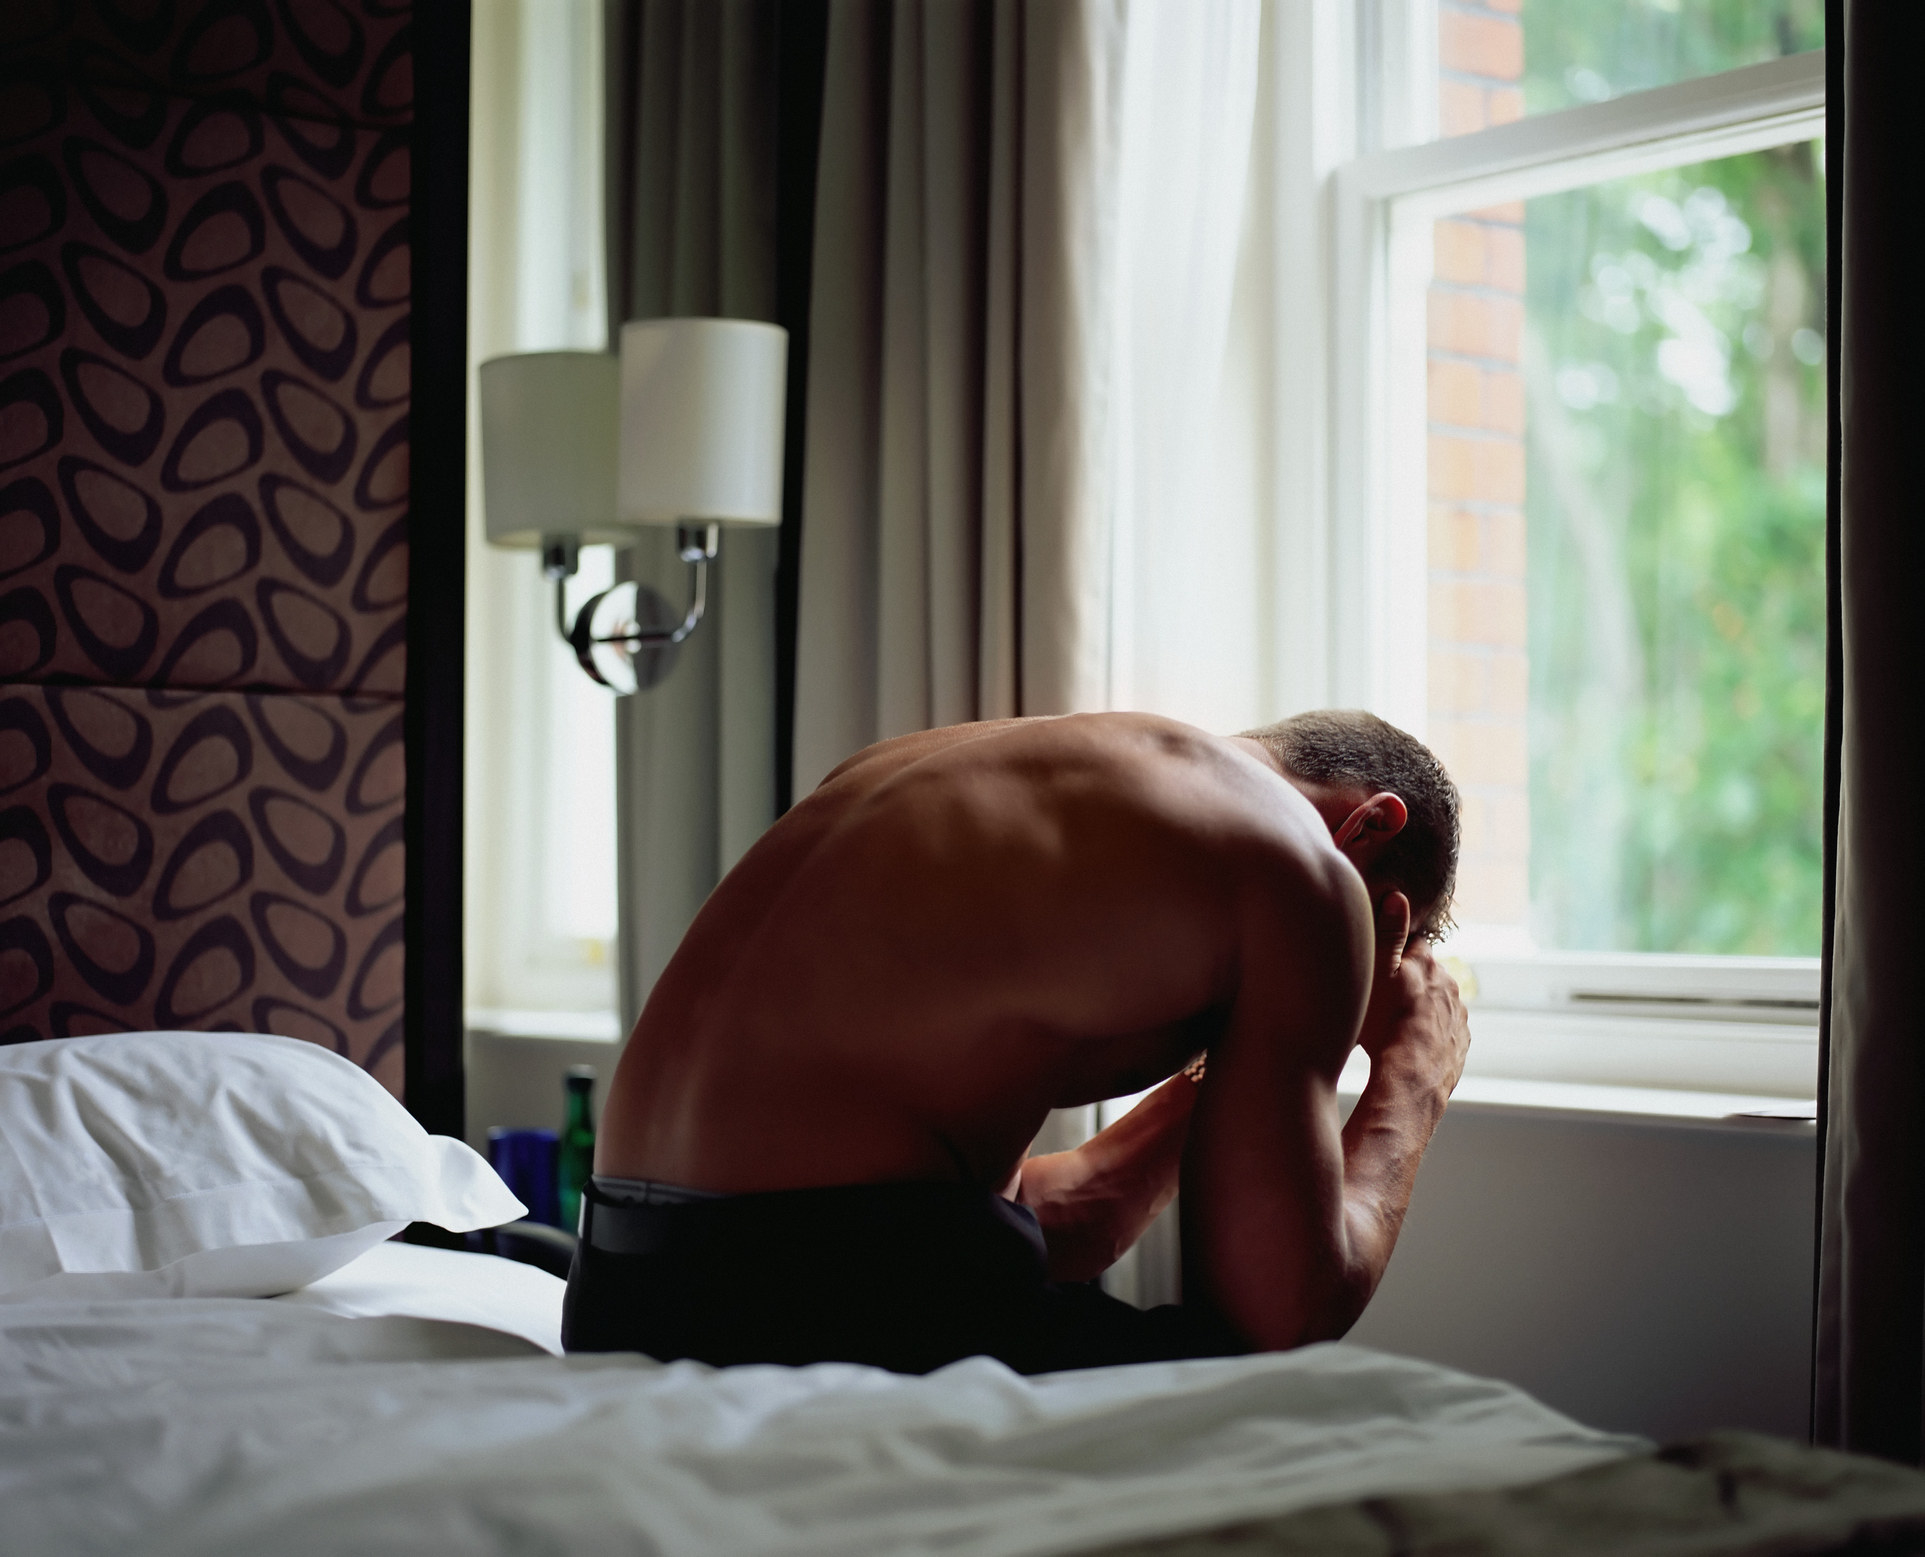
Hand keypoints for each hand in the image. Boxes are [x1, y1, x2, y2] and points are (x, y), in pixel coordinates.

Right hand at [1355, 892, 1469, 1105]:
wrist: (1410, 1080)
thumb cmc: (1385, 1026)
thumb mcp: (1376, 973)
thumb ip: (1388, 933)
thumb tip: (1399, 896)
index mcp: (1427, 965)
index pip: (1415, 945)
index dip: (1398, 952)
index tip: (1383, 964)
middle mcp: (1450, 986)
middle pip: (1428, 974)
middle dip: (1412, 980)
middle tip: (1384, 997)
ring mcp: (1459, 1017)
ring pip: (1438, 1003)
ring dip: (1422, 1008)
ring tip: (1394, 1026)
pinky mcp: (1461, 1045)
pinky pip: (1444, 1031)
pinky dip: (1430, 1033)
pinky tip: (1409, 1045)